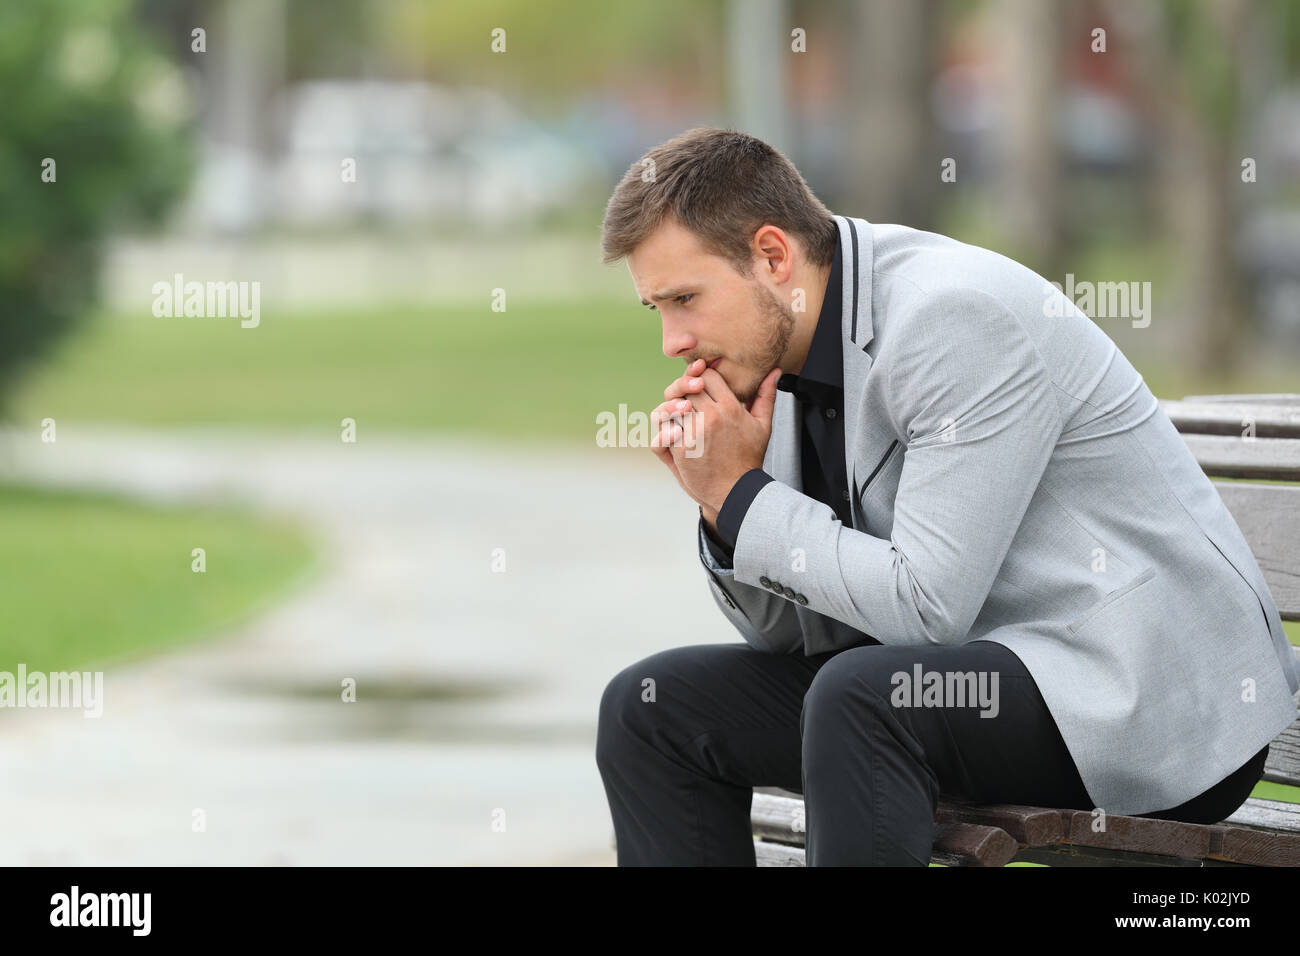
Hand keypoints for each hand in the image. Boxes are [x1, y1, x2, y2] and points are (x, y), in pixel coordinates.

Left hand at [652, 363, 781, 513]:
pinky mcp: (682, 449)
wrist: (737, 490)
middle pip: (686, 388)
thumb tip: (775, 372)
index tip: (698, 387)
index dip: (699, 377)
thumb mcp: (763, 425)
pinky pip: (663, 432)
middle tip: (685, 404)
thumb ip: (765, 396)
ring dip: (670, 412)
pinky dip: (664, 434)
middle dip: (682, 392)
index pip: (707, 376)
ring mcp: (695, 433)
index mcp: (730, 407)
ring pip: (671, 407)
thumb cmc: (748, 458)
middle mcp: (712, 416)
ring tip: (677, 420)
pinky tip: (673, 438)